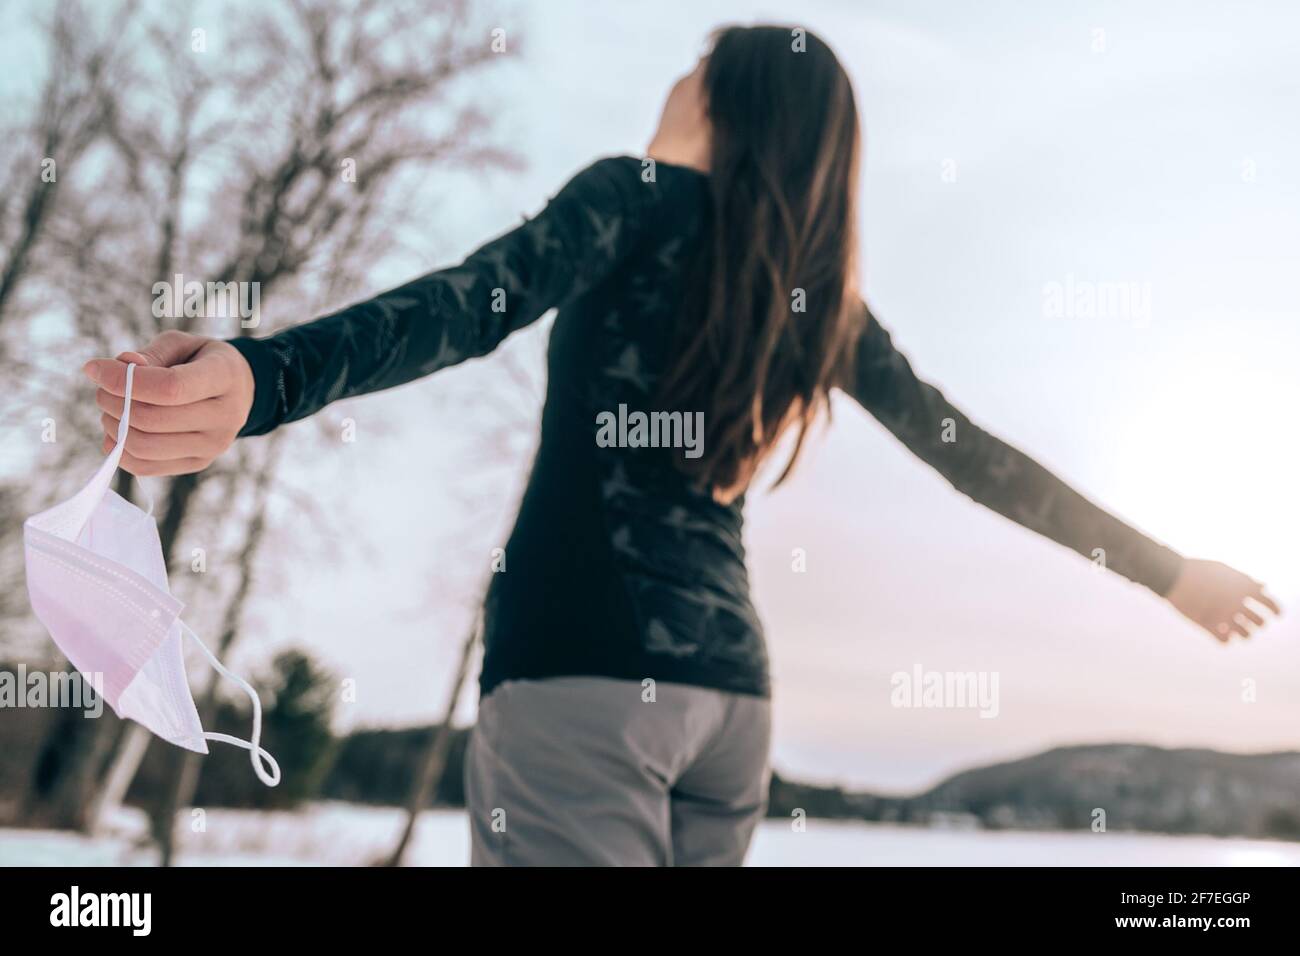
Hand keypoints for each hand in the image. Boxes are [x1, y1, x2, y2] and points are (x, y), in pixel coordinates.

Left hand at [83, 330, 254, 476]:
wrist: (239, 392)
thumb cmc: (202, 362)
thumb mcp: (183, 344)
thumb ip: (151, 354)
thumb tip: (118, 367)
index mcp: (224, 377)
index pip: (171, 388)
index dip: (125, 381)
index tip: (95, 368)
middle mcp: (225, 417)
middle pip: (152, 419)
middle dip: (113, 401)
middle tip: (102, 388)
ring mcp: (213, 446)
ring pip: (145, 446)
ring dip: (114, 427)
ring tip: (111, 409)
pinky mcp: (198, 463)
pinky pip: (146, 467)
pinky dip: (120, 450)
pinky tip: (117, 432)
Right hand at [1165, 558, 1280, 642]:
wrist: (1172, 575)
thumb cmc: (1198, 570)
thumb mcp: (1224, 570)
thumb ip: (1245, 579)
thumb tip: (1263, 586)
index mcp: (1243, 589)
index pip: (1270, 604)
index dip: (1276, 610)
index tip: (1277, 614)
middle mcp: (1236, 603)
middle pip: (1259, 622)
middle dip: (1259, 623)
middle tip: (1254, 622)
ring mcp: (1221, 616)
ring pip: (1245, 635)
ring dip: (1245, 634)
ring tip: (1242, 632)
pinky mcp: (1206, 625)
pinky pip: (1224, 641)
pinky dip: (1226, 640)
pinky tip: (1224, 635)